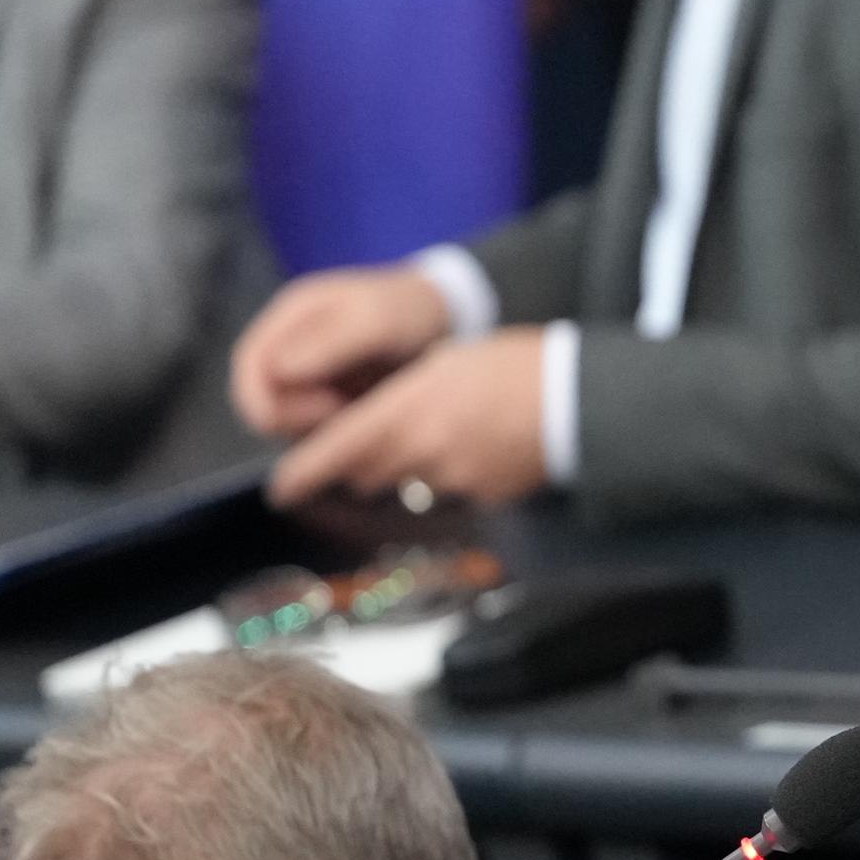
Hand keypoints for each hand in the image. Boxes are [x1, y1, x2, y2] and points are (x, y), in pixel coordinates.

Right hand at [230, 267, 454, 440]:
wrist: (445, 317)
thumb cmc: (410, 310)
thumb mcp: (377, 320)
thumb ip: (330, 342)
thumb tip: (279, 370)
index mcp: (289, 317)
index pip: (249, 369)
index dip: (272, 400)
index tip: (325, 411)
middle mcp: (288, 346)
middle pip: (262, 401)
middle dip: (298, 421)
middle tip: (349, 419)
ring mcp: (306, 375)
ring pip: (286, 422)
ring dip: (319, 431)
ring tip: (364, 417)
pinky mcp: (326, 398)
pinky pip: (314, 430)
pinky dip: (337, 435)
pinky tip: (369, 424)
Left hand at [268, 328, 550, 508]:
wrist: (578, 398)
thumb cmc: (513, 364)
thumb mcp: (443, 364)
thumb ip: (401, 399)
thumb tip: (379, 426)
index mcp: (406, 412)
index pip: (335, 453)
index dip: (302, 475)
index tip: (281, 489)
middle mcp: (422, 453)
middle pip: (366, 473)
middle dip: (357, 462)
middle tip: (366, 440)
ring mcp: (454, 480)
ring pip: (407, 480)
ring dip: (405, 464)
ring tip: (436, 433)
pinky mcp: (484, 496)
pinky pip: (449, 489)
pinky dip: (449, 472)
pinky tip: (475, 447)